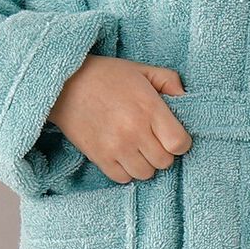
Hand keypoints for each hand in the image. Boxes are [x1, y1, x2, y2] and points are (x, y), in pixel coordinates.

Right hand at [49, 57, 193, 183]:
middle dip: (163, 153)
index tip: (172, 136)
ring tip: (137, 149)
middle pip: (164, 162)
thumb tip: (184, 97)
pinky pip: (123, 178)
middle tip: (152, 140)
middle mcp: (135, 131)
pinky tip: (122, 155)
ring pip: (145, 174)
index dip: (180, 143)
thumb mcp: (142, 70)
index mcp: (149, 108)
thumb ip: (169, 80)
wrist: (66, 85)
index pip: (179, 144)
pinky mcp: (99, 157)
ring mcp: (116, 147)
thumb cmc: (107, 76)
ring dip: (145, 164)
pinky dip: (126, 171)